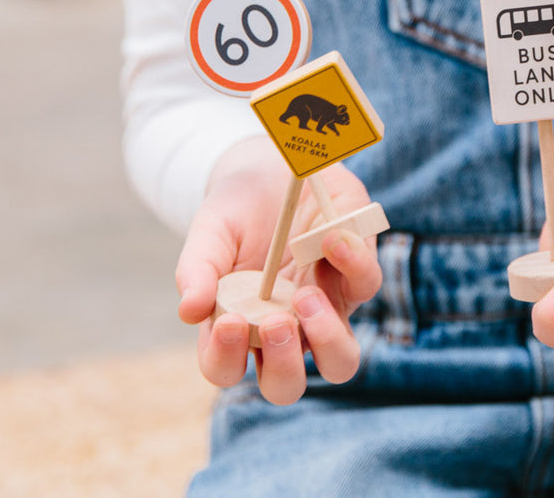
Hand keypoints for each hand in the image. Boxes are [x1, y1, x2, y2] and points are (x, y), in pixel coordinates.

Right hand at [174, 137, 382, 403]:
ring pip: (340, 361)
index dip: (224, 358)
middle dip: (284, 364)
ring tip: (307, 297)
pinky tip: (331, 238)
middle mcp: (282, 330)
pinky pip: (364, 285)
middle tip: (275, 322)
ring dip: (328, 339)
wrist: (270, 168)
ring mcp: (323, 310)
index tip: (228, 321)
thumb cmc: (234, 211)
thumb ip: (196, 269)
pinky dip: (352, 265)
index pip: (224, 369)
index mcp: (235, 327)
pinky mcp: (354, 276)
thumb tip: (189, 310)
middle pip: (287, 386)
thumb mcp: (209, 232)